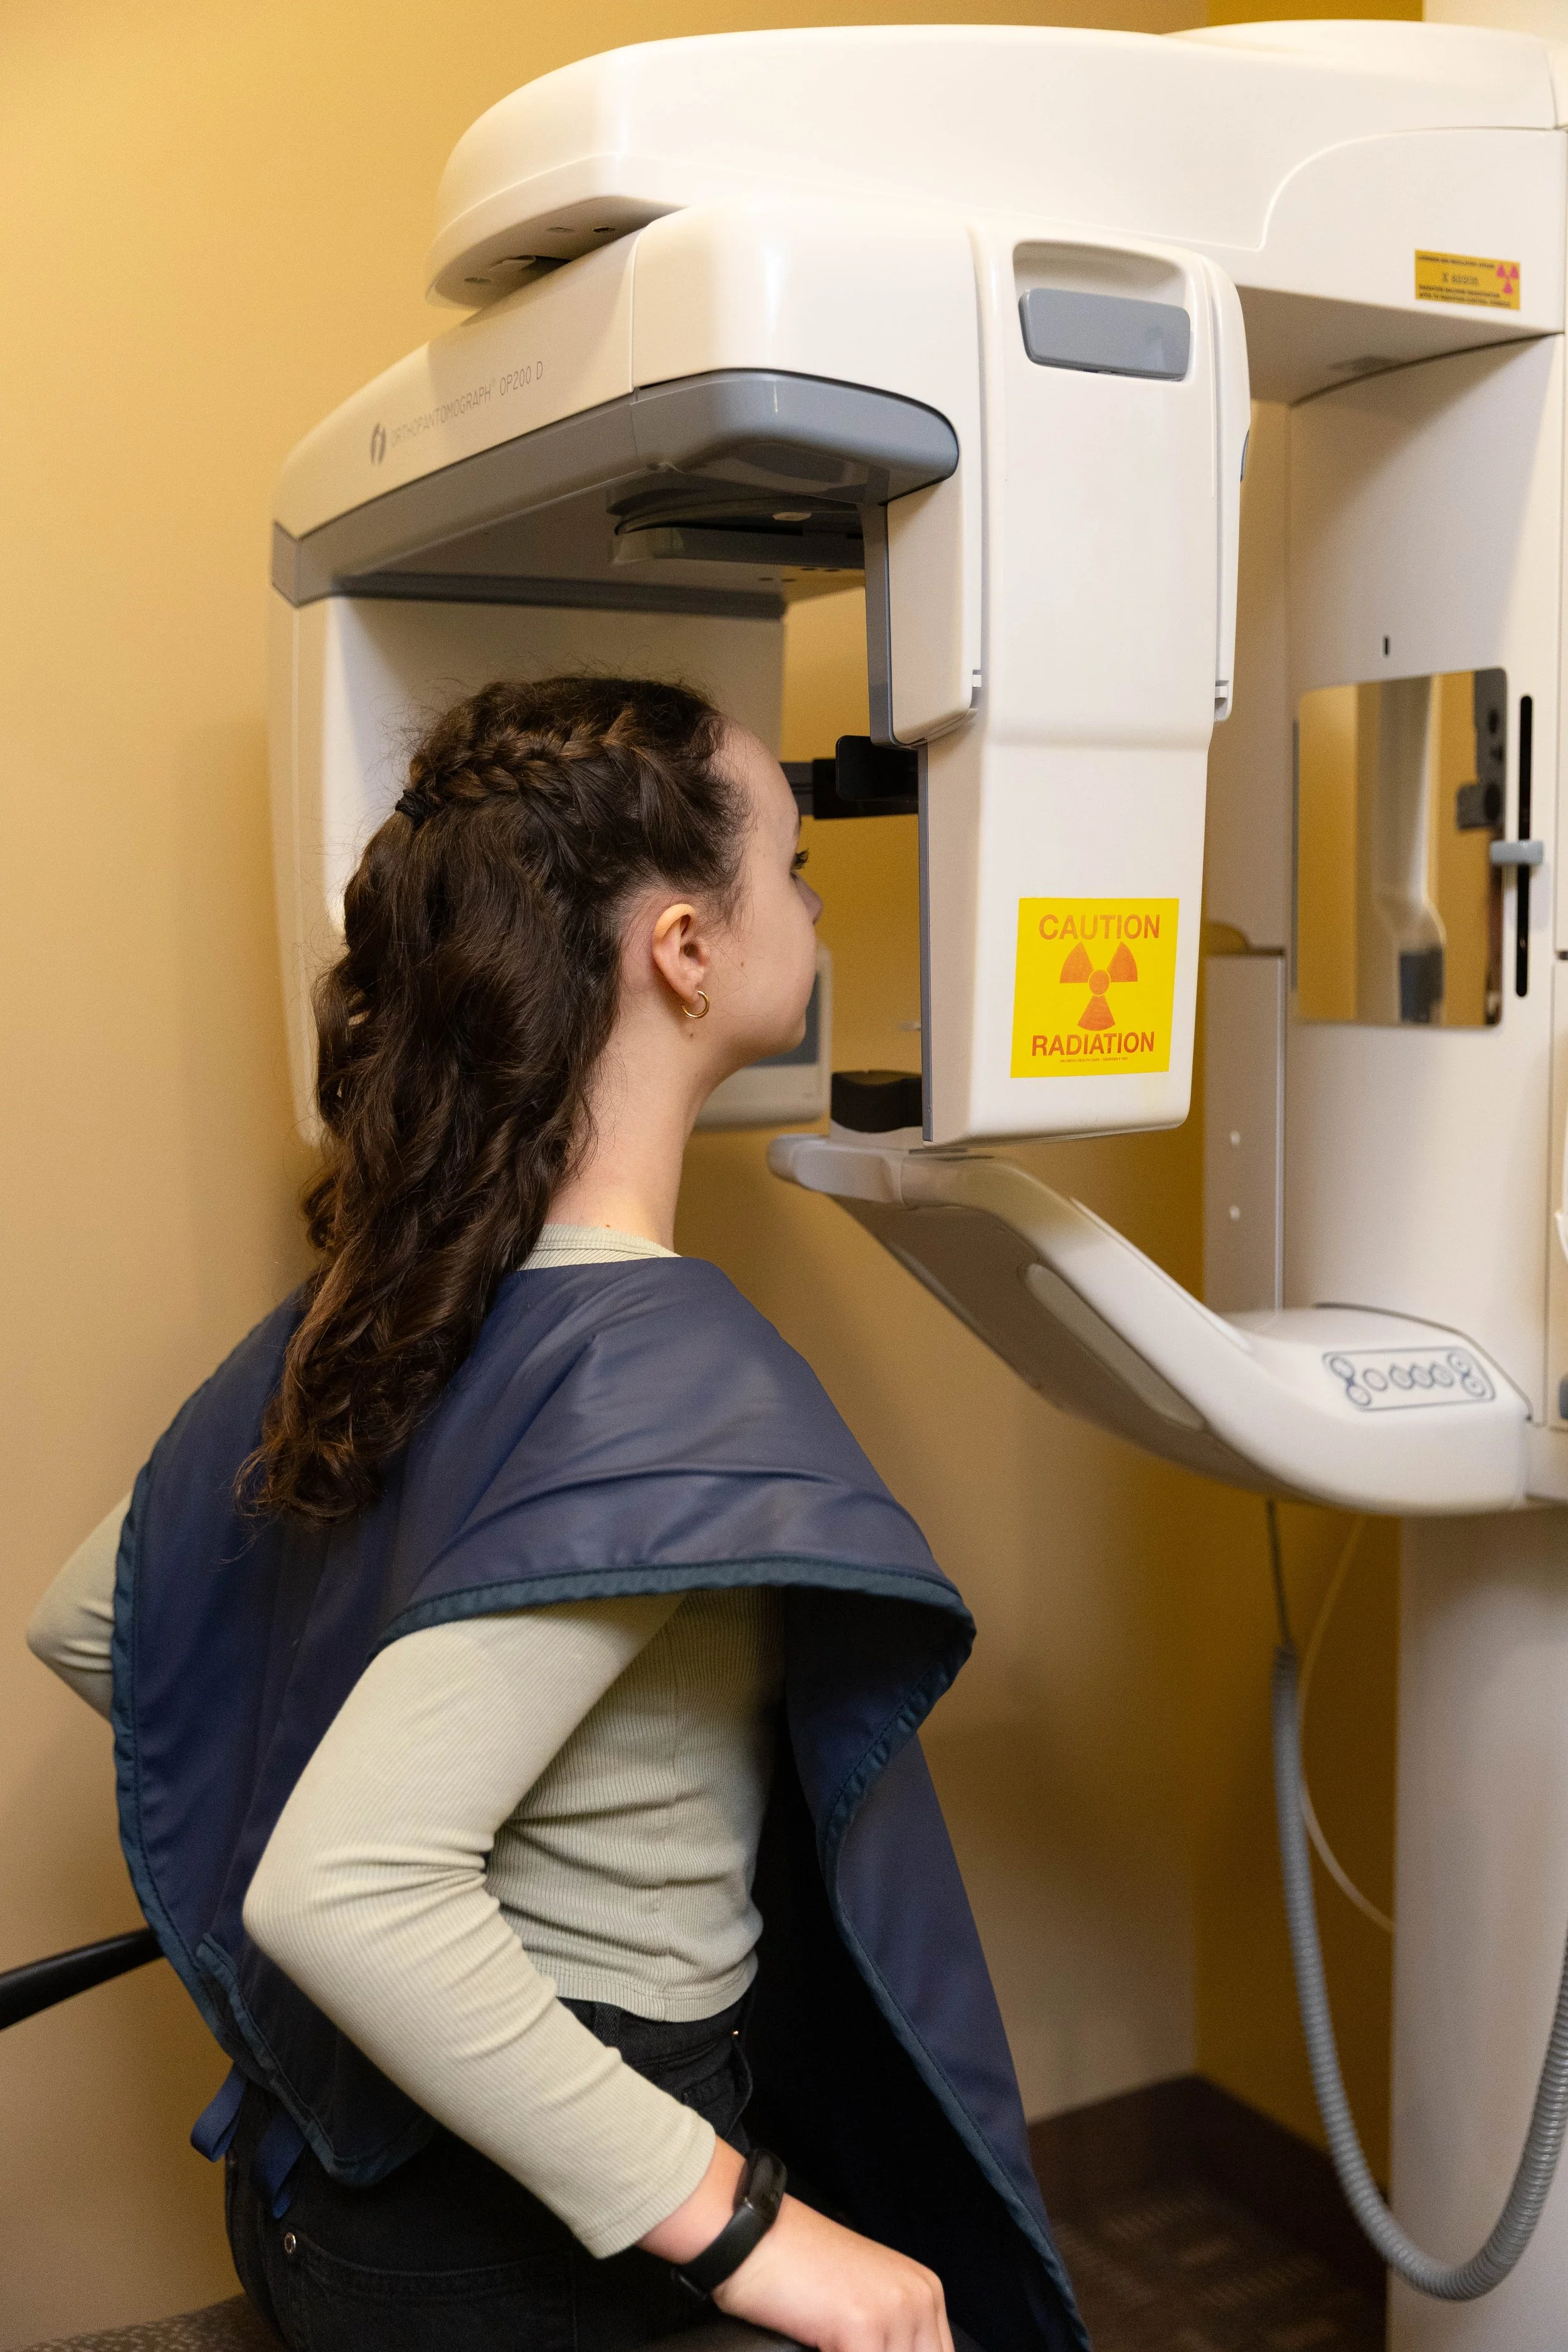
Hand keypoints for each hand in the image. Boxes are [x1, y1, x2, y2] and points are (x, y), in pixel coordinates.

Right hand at [640, 2143, 952, 2351]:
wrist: (747, 2231)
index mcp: (926, 2291)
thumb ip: (887, 2334)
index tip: (869, 2351)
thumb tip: (893, 2351)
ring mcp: (895, 2310)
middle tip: (843, 2348)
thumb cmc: (792, 2266)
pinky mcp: (862, 2325)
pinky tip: (815, 2350)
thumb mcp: (860, 2297)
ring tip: (826, 2347)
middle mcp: (921, 2297)